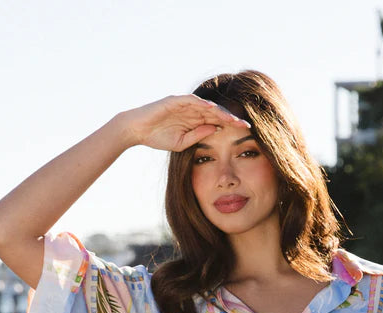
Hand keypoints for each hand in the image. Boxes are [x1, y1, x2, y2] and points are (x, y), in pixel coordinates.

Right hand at [124, 95, 250, 151]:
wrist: (137, 130)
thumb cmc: (157, 137)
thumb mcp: (182, 142)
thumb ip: (198, 135)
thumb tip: (216, 129)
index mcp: (195, 120)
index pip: (217, 121)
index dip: (230, 126)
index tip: (245, 132)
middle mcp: (192, 110)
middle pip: (216, 112)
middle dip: (231, 118)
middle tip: (246, 125)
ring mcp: (184, 104)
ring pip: (206, 106)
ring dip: (220, 112)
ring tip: (233, 119)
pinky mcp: (175, 100)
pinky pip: (191, 101)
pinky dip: (202, 103)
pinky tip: (213, 109)